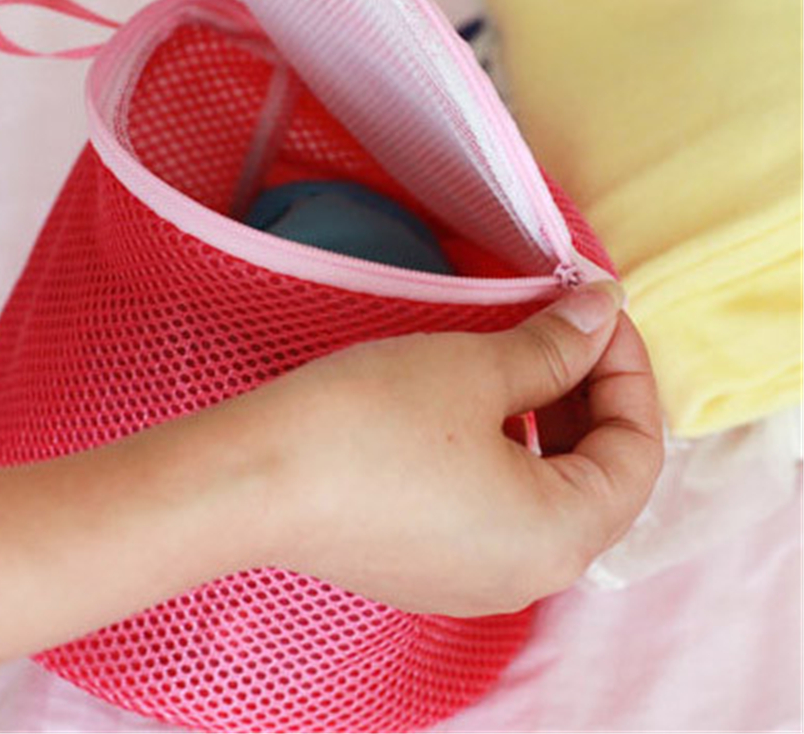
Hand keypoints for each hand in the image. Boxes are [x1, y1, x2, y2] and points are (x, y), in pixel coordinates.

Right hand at [257, 281, 663, 615]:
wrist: (252, 480)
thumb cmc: (368, 423)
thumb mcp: (475, 370)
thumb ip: (557, 345)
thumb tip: (605, 312)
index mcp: (561, 536)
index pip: (638, 449)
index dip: (628, 368)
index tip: (598, 310)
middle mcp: (529, 575)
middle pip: (598, 477)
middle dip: (590, 394)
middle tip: (562, 326)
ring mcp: (475, 580)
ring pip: (547, 494)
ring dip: (548, 421)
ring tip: (519, 358)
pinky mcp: (429, 567)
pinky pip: (499, 510)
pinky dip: (507, 452)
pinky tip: (474, 407)